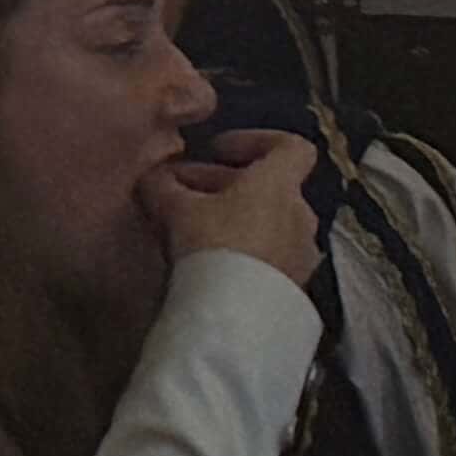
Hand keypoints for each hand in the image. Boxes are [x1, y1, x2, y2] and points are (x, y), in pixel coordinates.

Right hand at [151, 127, 320, 285]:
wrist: (241, 315)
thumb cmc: (213, 245)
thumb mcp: (173, 206)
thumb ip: (162, 184)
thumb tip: (154, 177)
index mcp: (278, 185)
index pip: (290, 147)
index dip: (254, 140)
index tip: (217, 149)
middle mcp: (300, 215)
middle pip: (269, 186)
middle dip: (224, 183)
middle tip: (181, 191)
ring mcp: (301, 253)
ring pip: (269, 220)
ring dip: (234, 216)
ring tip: (192, 229)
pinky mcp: (295, 284)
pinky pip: (271, 252)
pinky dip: (245, 247)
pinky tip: (211, 261)